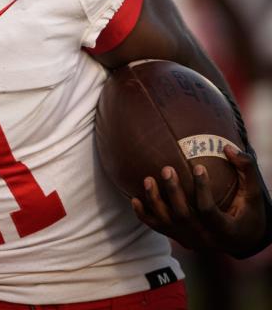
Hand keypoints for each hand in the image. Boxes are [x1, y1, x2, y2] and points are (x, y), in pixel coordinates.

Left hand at [131, 146, 267, 257]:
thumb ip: (246, 170)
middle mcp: (205, 238)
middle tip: (166, 169)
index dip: (202, 189)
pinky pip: (156, 227)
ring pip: (166, 222)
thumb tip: (228, 147)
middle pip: (183, 215)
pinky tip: (134, 198)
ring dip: (155, 200)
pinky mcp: (178, 237)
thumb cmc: (247, 212)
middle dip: (173, 192)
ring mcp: (189, 239)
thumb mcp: (253, 195)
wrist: (240, 240)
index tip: (198, 166)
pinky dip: (143, 214)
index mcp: (224, 229)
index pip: (208, 209)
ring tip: (147, 179)